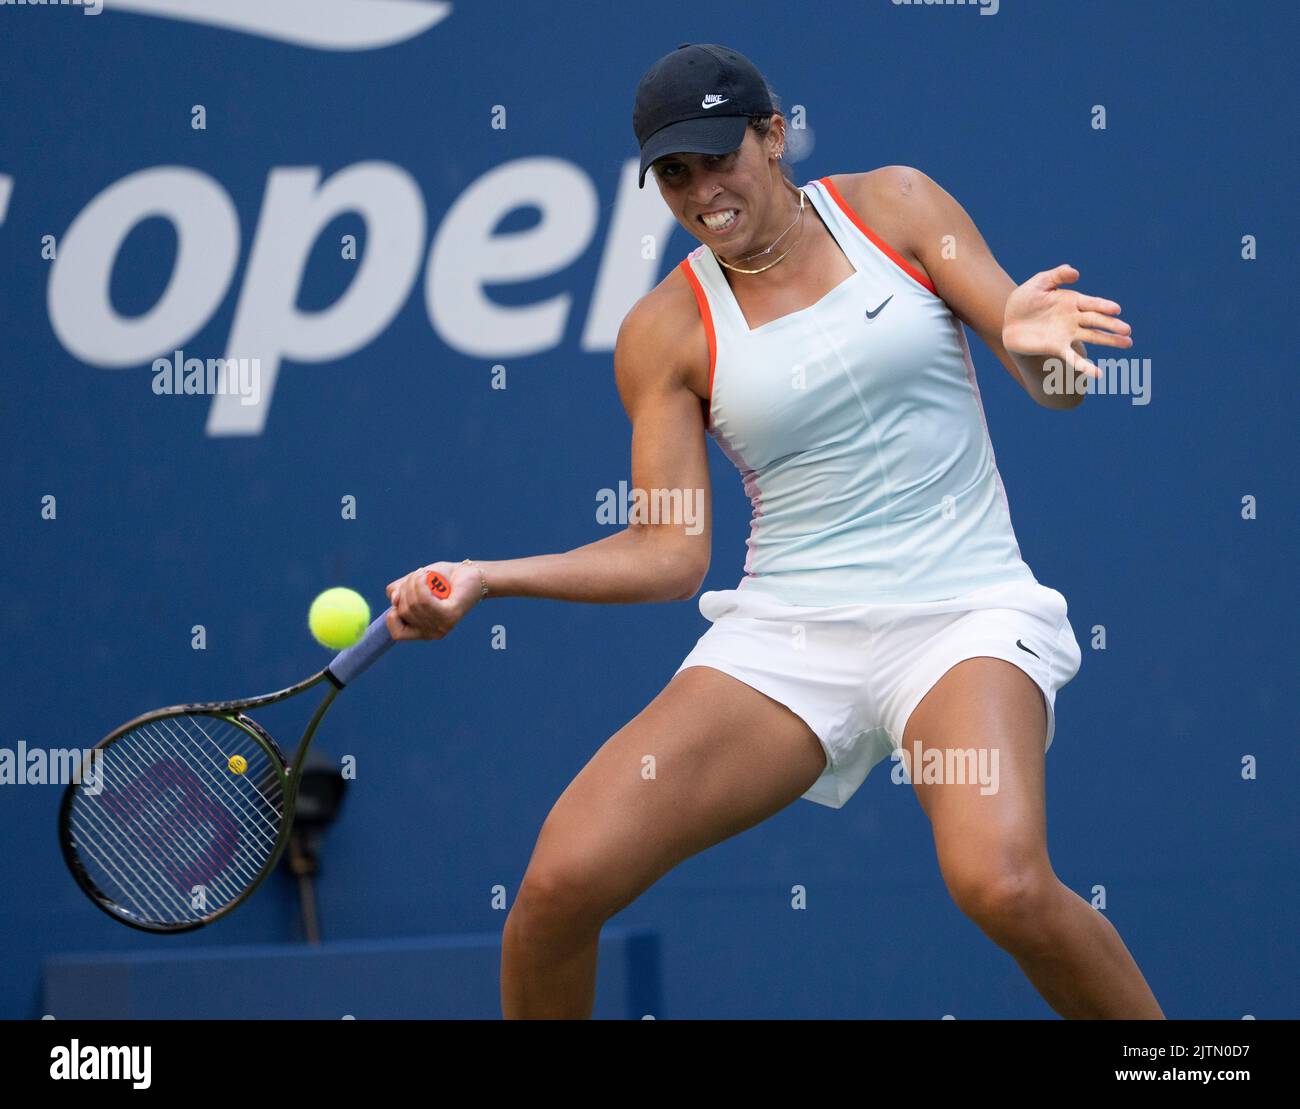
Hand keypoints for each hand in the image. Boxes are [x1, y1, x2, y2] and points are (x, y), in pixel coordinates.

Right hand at [384, 560, 480, 641]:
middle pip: (404, 612)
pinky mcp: (450, 615)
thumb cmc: (441, 579)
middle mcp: (432, 633)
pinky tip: (426, 575)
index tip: (399, 598)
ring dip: (413, 582)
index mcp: (422, 630)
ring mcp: (442, 626)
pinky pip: (425, 601)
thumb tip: (394, 600)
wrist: (469, 573)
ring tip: (423, 573)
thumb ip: (398, 591)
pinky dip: (421, 584)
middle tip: (417, 576)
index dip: (392, 616)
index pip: (397, 634)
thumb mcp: (412, 583)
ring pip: (413, 604)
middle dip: (405, 589)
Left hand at [1002, 263, 1132, 378]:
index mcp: (1072, 301)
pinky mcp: (1057, 348)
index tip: (1116, 310)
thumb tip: (1076, 273)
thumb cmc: (1025, 299)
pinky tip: (1098, 374)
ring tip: (1127, 344)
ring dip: (1109, 341)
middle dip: (1112, 325)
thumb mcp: (1039, 282)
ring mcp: (1067, 334)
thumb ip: (1057, 275)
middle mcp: (1073, 318)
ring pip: (1092, 337)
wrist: (1009, 321)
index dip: (1104, 306)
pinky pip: (1074, 359)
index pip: (1092, 303)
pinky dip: (1086, 366)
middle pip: (1096, 321)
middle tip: (1128, 331)